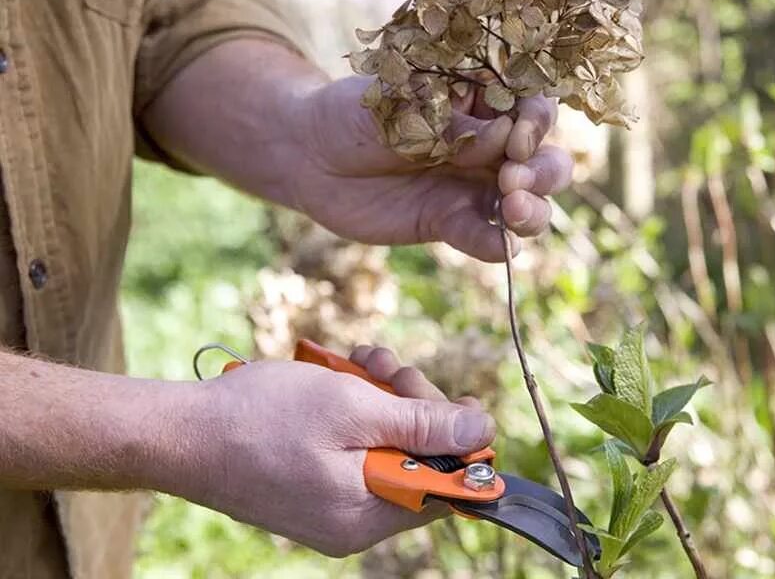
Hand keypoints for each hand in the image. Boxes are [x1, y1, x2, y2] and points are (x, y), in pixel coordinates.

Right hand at [163, 347, 494, 556]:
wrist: (181, 431)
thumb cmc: (260, 418)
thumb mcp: (353, 409)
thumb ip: (423, 425)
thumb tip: (483, 433)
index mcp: (367, 515)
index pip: (446, 489)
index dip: (460, 442)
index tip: (460, 400)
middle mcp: (353, 522)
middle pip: (417, 461)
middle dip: (413, 404)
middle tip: (389, 367)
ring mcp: (330, 506)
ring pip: (386, 446)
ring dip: (383, 398)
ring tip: (361, 362)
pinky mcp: (311, 486)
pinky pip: (354, 450)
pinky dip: (355, 410)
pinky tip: (344, 376)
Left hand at [287, 75, 573, 261]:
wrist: (310, 156)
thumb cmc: (354, 114)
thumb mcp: (397, 107)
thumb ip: (448, 124)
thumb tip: (500, 137)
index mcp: (482, 102)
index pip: (532, 107)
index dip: (536, 122)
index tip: (516, 136)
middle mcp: (490, 146)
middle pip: (544, 160)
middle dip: (543, 171)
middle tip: (513, 179)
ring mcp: (474, 187)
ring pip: (529, 203)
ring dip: (534, 210)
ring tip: (514, 211)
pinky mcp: (452, 223)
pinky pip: (487, 238)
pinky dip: (500, 245)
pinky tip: (500, 247)